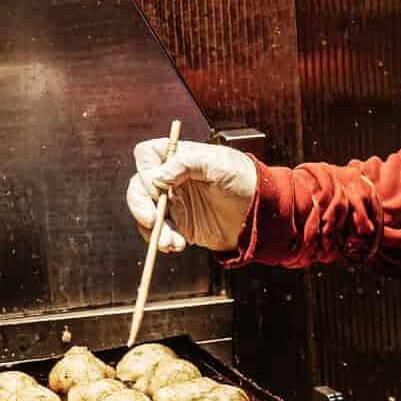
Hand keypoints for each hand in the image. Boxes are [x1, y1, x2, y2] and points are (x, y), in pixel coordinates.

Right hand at [126, 138, 257, 253]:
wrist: (261, 212)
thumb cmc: (245, 179)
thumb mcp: (220, 164)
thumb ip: (188, 163)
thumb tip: (157, 176)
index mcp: (180, 157)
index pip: (147, 155)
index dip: (146, 170)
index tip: (158, 187)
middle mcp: (172, 178)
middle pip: (138, 186)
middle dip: (140, 205)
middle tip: (154, 221)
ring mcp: (174, 202)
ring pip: (145, 212)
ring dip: (152, 229)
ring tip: (171, 241)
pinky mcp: (180, 224)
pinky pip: (159, 233)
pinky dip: (162, 241)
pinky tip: (178, 245)